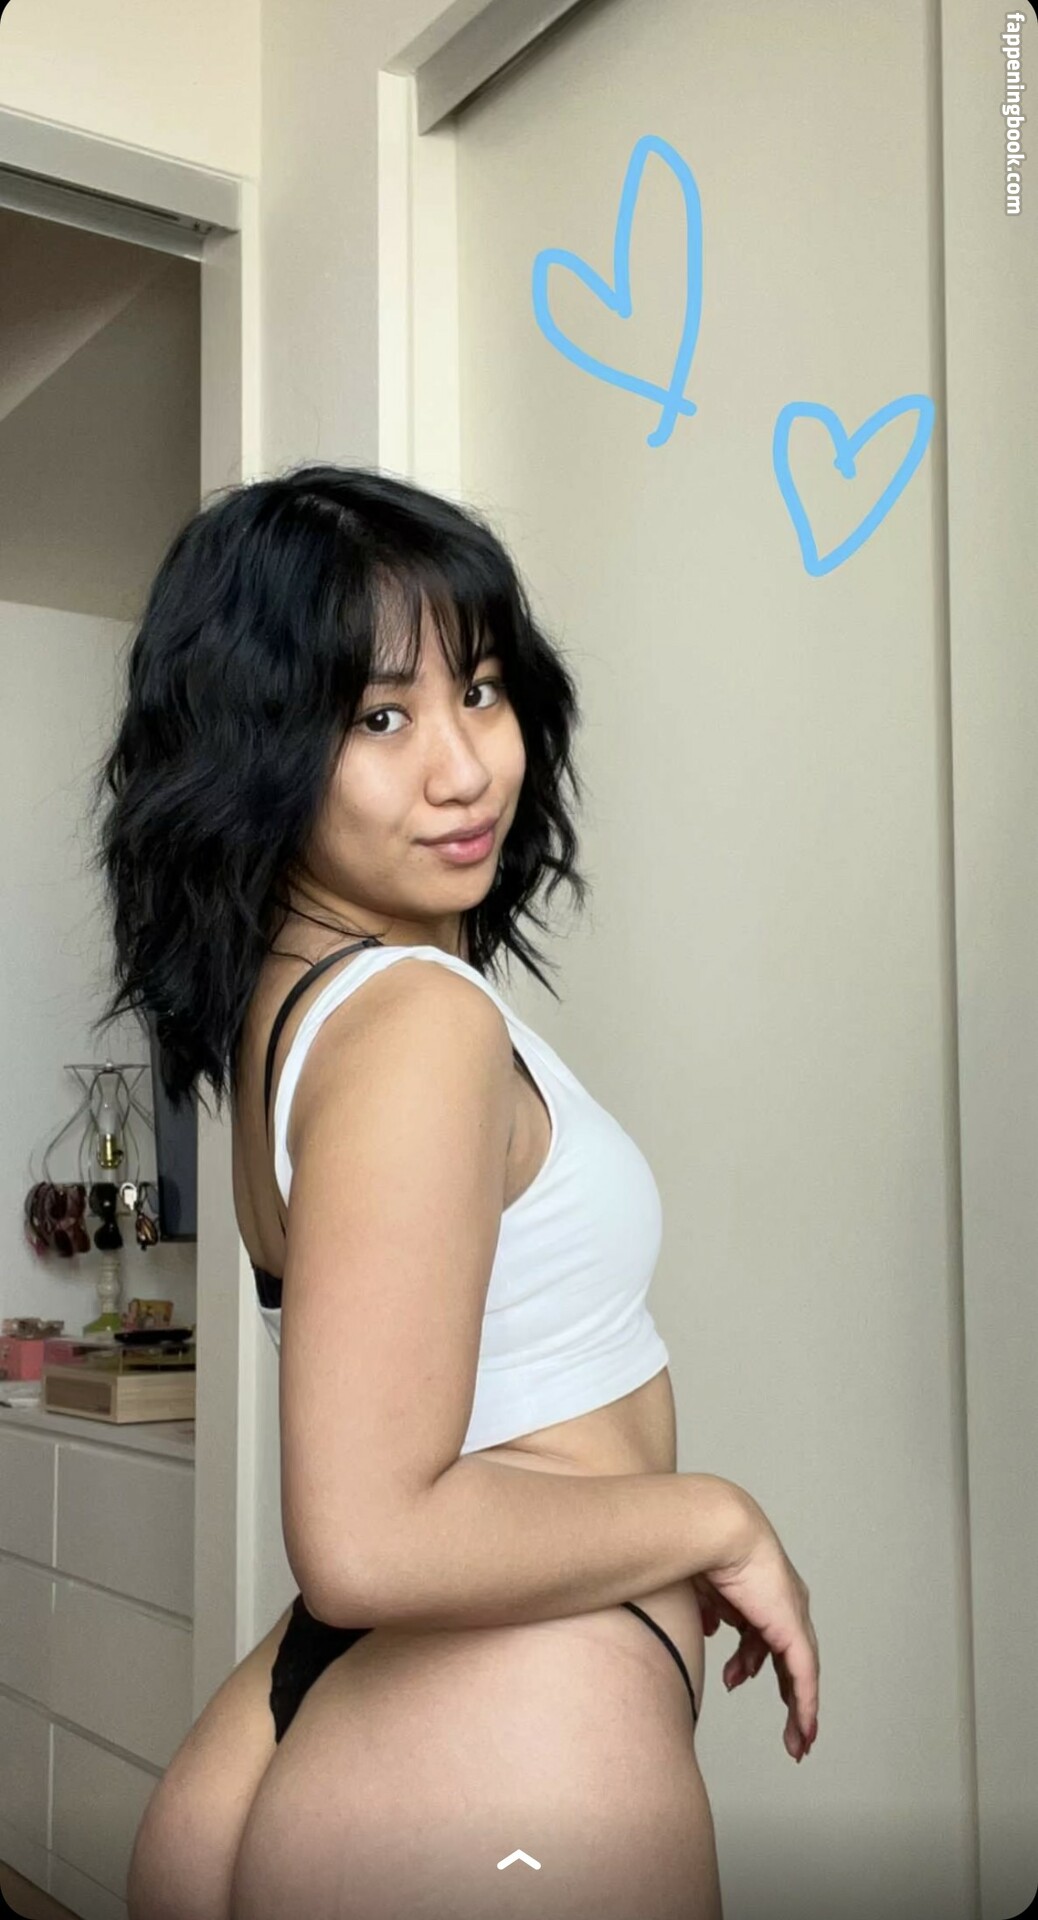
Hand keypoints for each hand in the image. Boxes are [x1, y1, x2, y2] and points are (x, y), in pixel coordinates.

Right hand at [696, 1487, 819, 1762]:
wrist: (718, 1531)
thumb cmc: (704, 1551)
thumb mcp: (706, 1593)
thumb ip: (713, 1612)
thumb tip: (713, 1629)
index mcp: (762, 1594)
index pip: (766, 1634)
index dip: (757, 1661)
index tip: (745, 1680)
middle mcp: (785, 1606)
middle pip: (790, 1659)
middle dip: (787, 1695)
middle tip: (790, 1730)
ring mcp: (792, 1617)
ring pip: (801, 1674)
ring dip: (797, 1710)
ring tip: (795, 1741)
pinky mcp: (793, 1630)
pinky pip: (803, 1676)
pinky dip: (805, 1705)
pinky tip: (805, 1728)